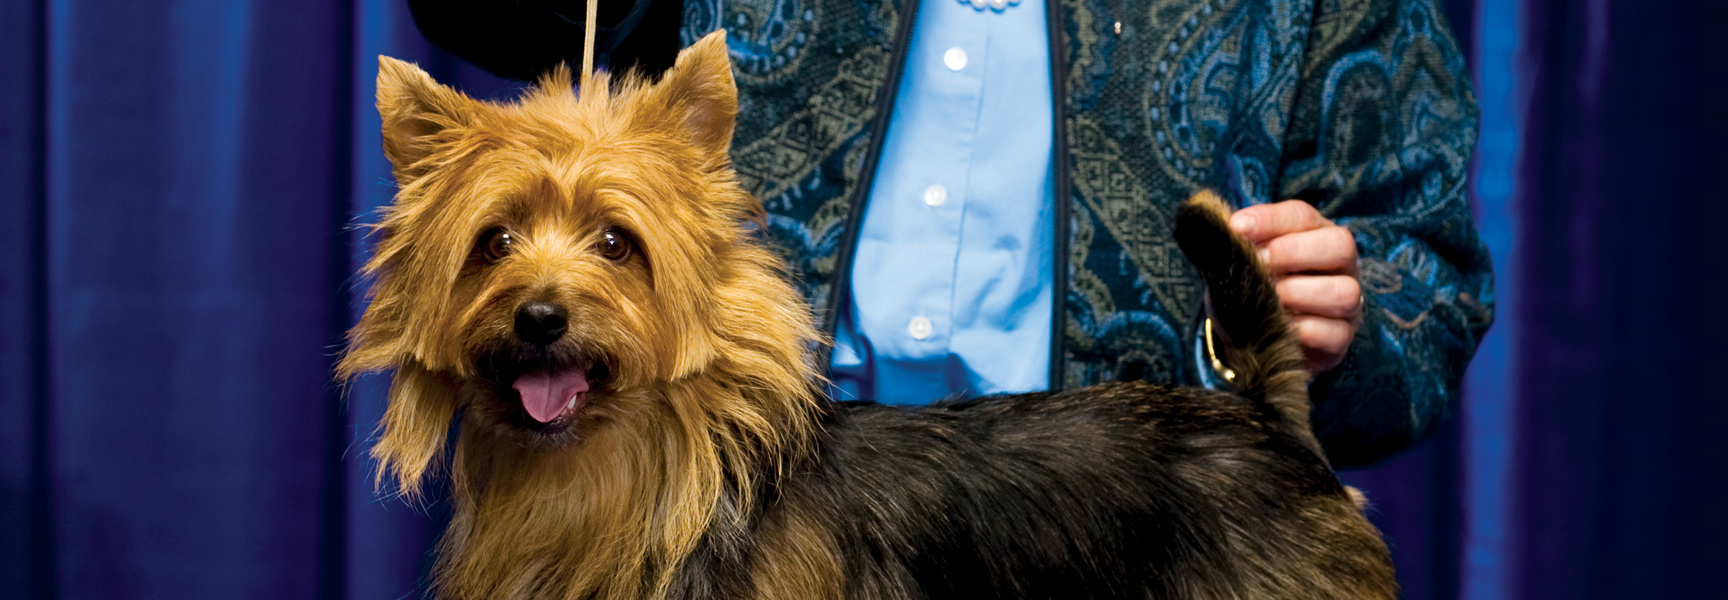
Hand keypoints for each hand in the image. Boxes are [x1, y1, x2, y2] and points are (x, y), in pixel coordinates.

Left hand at [1227, 200, 1361, 373]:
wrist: (1257, 337)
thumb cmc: (1255, 290)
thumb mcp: (1245, 263)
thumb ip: (1241, 244)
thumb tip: (1228, 228)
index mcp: (1317, 235)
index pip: (1303, 216)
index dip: (1270, 219)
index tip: (1236, 227)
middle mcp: (1341, 265)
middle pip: (1340, 244)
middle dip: (1293, 252)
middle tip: (1258, 264)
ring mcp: (1348, 302)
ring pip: (1344, 291)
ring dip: (1298, 293)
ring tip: (1269, 299)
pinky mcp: (1342, 337)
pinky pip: (1333, 332)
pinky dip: (1302, 329)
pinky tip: (1279, 326)